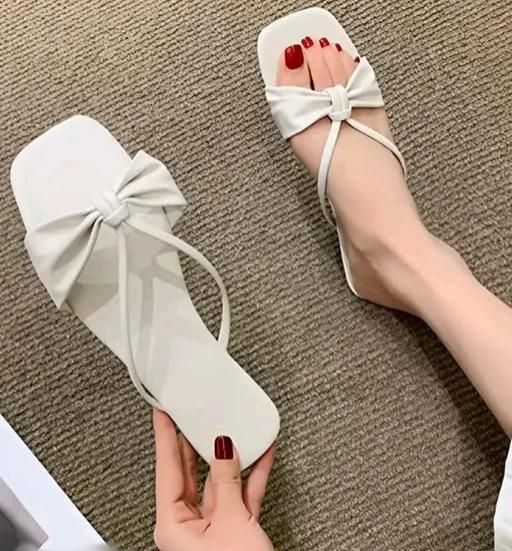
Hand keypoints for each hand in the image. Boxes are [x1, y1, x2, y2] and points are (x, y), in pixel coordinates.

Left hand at [152, 410, 275, 550]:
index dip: (165, 437)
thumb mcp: (231, 520)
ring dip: (232, 458)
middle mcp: (189, 525)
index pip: (167, 469)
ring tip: (237, 429)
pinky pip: (240, 495)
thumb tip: (223, 449)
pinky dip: (251, 475)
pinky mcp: (235, 531)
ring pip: (218, 482)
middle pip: (190, 472)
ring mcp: (213, 527)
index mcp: (173, 524)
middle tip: (195, 414)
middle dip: (196, 442)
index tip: (162, 412)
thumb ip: (227, 481)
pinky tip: (261, 455)